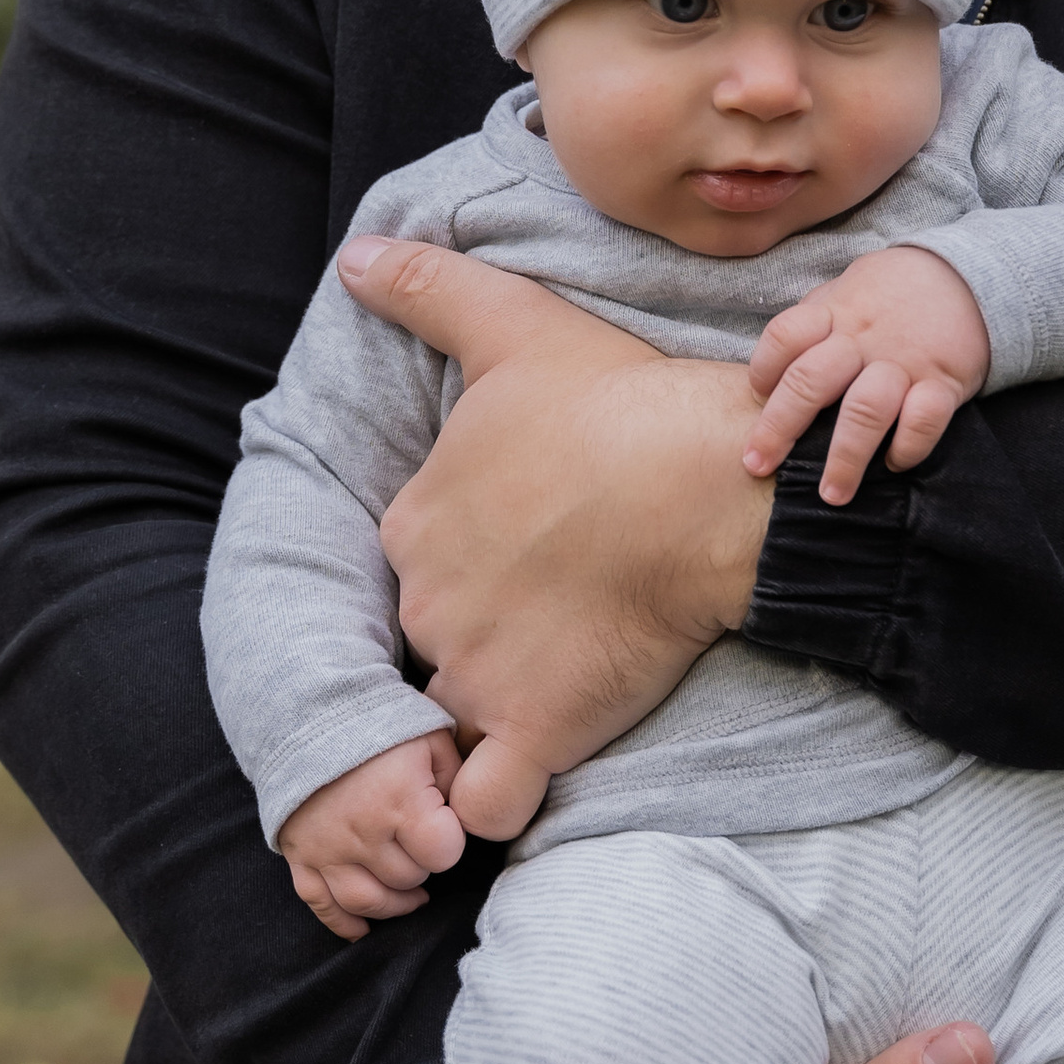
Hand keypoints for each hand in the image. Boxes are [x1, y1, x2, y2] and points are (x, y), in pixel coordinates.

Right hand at [279, 730, 464, 941]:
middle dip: (422, 865)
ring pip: (368, 902)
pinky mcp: (302, 856)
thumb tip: (469, 817)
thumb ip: (456, 779)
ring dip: (394, 903)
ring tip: (409, 891)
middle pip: (407, 878)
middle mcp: (363, 832)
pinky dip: (343, 923)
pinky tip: (364, 928)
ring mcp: (328, 849)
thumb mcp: (431, 738)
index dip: (448, 843)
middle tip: (420, 844)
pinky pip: (321, 904)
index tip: (442, 826)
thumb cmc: (379, 724)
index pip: (442, 853)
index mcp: (399, 801)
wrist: (308, 714)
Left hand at [339, 237, 771, 790]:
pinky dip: (488, 805)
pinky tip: (527, 772)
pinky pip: (484, 805)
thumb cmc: (621, 402)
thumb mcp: (512, 325)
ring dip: (490, 717)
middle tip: (560, 614)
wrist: (710, 485)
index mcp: (416, 520)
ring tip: (560, 685)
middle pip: (438, 638)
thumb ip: (428, 290)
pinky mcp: (535, 732)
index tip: (534, 549)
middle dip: (484, 637)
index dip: (473, 561)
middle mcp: (428, 603)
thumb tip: (354, 257)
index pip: (421, 560)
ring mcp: (476, 674)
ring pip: (455, 719)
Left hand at [743, 246, 991, 504]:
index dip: (763, 369)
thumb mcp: (848, 289)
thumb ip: (815, 321)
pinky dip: (908, 446)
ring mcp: (904, 361)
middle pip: (811, 381)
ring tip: (832, 494)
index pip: (785, 336)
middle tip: (758, 466)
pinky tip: (895, 463)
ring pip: (866, 410)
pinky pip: (925, 419)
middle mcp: (864, 339)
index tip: (756, 396)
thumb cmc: (893, 292)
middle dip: (779, 429)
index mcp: (835, 313)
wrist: (968, 276)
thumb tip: (774, 368)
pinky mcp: (944, 381)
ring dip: (846, 457)